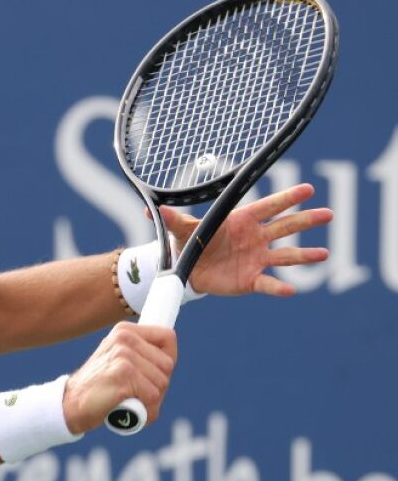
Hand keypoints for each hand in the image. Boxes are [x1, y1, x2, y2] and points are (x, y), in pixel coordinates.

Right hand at [63, 322, 176, 433]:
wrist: (71, 403)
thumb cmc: (99, 386)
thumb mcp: (118, 360)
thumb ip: (141, 355)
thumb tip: (169, 361)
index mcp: (124, 331)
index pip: (167, 337)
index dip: (168, 360)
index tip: (154, 374)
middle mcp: (124, 339)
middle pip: (167, 364)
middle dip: (158, 385)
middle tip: (137, 394)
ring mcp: (123, 356)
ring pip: (162, 383)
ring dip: (151, 400)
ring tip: (131, 402)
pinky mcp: (123, 375)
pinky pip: (152, 397)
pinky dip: (145, 411)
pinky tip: (128, 409)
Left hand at [157, 184, 331, 296]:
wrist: (187, 270)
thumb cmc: (190, 243)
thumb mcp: (181, 229)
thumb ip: (173, 219)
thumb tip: (151, 208)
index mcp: (242, 220)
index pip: (268, 207)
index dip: (287, 198)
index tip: (308, 190)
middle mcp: (255, 238)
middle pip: (285, 227)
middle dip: (306, 220)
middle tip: (328, 213)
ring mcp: (256, 258)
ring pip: (286, 255)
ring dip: (305, 255)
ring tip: (324, 254)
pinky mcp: (251, 279)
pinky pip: (268, 283)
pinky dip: (278, 287)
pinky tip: (291, 290)